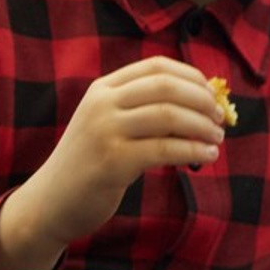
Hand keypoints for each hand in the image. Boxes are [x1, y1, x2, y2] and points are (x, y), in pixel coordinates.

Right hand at [0, 58, 227, 269]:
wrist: (49, 203)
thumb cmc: (91, 163)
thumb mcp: (109, 124)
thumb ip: (144, 109)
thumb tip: (203, 102)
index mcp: (103, 88)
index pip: (157, 66)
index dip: (192, 77)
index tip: (212, 94)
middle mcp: (102, 103)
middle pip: (167, 87)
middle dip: (202, 100)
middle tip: (220, 118)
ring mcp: (105, 131)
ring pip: (169, 116)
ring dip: (202, 126)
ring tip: (218, 139)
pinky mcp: (113, 161)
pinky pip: (165, 149)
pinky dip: (193, 150)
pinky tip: (207, 157)